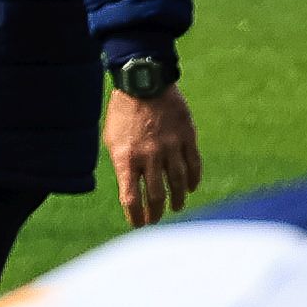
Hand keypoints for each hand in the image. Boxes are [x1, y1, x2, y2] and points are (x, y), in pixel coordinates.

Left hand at [106, 83, 201, 226]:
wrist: (144, 82)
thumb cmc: (122, 111)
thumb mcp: (112, 139)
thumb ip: (122, 162)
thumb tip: (129, 186)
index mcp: (126, 158)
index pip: (131, 198)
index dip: (135, 215)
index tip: (138, 224)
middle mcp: (149, 156)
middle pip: (156, 195)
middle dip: (156, 212)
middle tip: (156, 220)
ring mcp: (170, 147)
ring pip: (177, 183)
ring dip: (177, 199)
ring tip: (176, 207)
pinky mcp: (186, 136)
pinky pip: (193, 164)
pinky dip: (193, 179)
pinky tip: (191, 188)